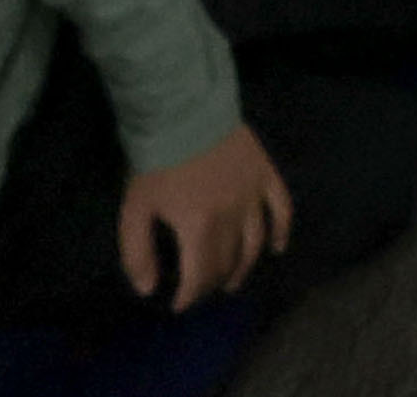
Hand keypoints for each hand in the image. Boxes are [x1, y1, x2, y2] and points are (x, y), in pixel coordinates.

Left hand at [117, 121, 292, 309]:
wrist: (184, 110)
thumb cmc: (157, 161)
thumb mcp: (134, 210)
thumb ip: (138, 254)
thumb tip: (149, 289)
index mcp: (199, 227)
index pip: (199, 276)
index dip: (189, 296)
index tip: (178, 305)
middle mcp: (233, 217)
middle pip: (227, 261)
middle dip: (211, 282)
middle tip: (200, 289)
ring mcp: (254, 196)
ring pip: (254, 244)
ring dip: (244, 267)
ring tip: (233, 282)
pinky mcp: (266, 176)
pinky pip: (282, 209)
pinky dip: (282, 231)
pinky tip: (277, 248)